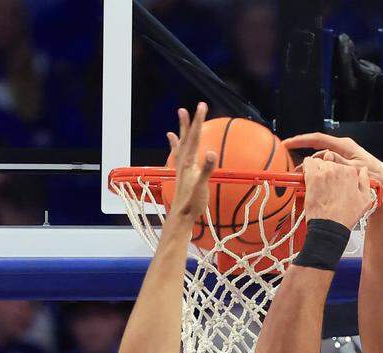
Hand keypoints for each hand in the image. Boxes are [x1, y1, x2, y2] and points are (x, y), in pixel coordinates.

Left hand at [165, 103, 217, 218]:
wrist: (180, 216)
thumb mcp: (202, 186)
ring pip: (182, 142)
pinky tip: (171, 138)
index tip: (202, 106)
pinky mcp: (181, 172)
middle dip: (192, 121)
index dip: (199, 121)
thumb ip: (206, 169)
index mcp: (188, 162)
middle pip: (188, 137)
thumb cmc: (192, 203)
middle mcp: (183, 162)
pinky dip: (175, 143)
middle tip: (196, 106)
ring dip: (183, 128)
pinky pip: (178, 153)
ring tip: (181, 113)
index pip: (195, 137)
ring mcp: (181, 167)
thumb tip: (211, 153)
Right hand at [281, 133, 382, 200]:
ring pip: (322, 163)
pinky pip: (327, 170)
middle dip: (305, 161)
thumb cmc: (375, 177)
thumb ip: (340, 163)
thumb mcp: (356, 169)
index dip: (301, 141)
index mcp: (344, 146)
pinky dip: (321, 175)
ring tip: (303, 181)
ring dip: (313, 171)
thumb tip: (325, 157)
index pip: (318, 139)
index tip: (287, 144)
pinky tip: (315, 183)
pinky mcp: (343, 168)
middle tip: (294, 171)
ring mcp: (342, 159)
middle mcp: (342, 150)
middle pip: (318, 153)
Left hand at [300, 157, 372, 229]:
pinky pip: (308, 163)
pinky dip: (306, 168)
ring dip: (316, 171)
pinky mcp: (313, 176)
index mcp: (352, 173)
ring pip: (318, 162)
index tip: (333, 184)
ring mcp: (326, 172)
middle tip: (324, 186)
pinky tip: (307, 178)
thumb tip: (363, 170)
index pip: (342, 165)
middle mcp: (339, 169)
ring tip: (316, 184)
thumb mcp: (365, 200)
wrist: (330, 226)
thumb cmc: (345, 216)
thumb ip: (365, 181)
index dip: (336, 175)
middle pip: (329, 162)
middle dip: (326, 172)